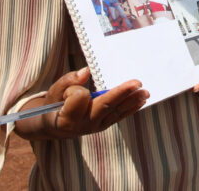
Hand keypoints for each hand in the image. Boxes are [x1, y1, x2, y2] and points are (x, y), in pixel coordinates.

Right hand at [28, 68, 148, 139]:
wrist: (54, 126)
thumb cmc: (54, 104)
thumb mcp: (54, 91)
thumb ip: (68, 80)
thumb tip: (86, 71)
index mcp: (67, 116)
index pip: (79, 98)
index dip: (76, 90)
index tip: (72, 87)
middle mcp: (84, 124)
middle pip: (105, 106)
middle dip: (123, 94)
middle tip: (138, 83)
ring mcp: (95, 127)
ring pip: (116, 112)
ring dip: (132, 101)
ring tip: (145, 92)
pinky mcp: (103, 126)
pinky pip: (119, 117)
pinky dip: (130, 108)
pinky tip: (140, 101)